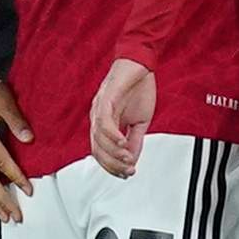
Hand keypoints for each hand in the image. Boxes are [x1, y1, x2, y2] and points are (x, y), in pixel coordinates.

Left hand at [89, 57, 156, 176]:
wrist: (141, 64)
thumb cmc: (139, 89)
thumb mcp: (141, 122)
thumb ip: (135, 141)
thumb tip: (132, 161)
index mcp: (104, 125)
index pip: (102, 153)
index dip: (113, 167)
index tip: (127, 174)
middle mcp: (97, 118)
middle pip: (97, 150)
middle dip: (113, 165)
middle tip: (128, 170)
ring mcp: (99, 109)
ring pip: (99, 140)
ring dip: (114, 153)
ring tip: (128, 158)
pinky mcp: (106, 100)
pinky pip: (104, 122)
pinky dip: (112, 136)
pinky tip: (123, 142)